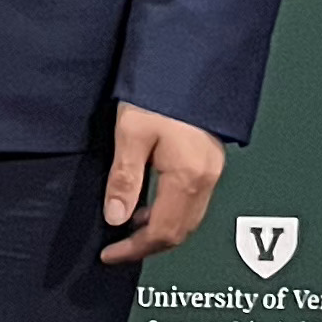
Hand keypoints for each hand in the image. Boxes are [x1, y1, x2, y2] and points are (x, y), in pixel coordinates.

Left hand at [100, 104, 225, 264]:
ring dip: (159, 230)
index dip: (134, 249)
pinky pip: (192, 201)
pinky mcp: (209, 161)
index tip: (110, 255)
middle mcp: (207, 177)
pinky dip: (169, 212)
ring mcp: (212, 170)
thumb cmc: (159, 95)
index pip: (163, 232)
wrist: (187, 66)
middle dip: (148, 245)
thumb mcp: (131, 135)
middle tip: (117, 249)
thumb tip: (116, 217)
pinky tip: (146, 205)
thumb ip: (124, 179)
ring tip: (127, 229)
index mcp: (189, 176)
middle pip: (180, 231)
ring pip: (188, 218)